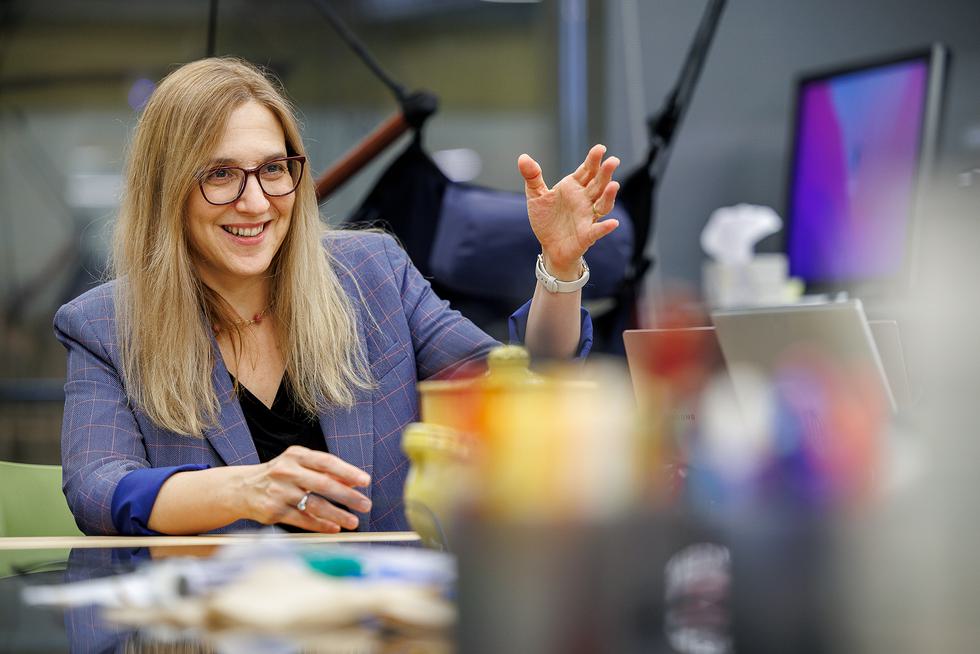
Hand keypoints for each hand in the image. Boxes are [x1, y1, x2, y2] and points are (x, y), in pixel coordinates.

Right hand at [242, 445, 371, 532]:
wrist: (242, 488)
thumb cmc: (279, 475)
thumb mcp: (298, 465)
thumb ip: (324, 471)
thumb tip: (354, 482)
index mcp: (296, 456)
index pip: (326, 462)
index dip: (347, 472)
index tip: (365, 481)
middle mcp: (286, 472)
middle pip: (323, 484)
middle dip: (348, 496)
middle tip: (366, 505)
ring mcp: (279, 492)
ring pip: (314, 505)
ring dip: (337, 515)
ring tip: (354, 522)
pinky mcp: (273, 511)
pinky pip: (302, 520)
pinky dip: (320, 525)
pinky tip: (334, 528)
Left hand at [519, 144, 620, 278]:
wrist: (549, 246)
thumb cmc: (546, 219)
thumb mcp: (536, 195)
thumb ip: (532, 176)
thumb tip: (523, 157)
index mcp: (574, 187)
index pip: (587, 170)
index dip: (594, 160)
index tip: (600, 149)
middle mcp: (585, 200)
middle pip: (598, 184)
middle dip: (605, 173)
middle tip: (613, 161)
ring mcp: (588, 217)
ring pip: (603, 204)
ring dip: (609, 196)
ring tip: (614, 185)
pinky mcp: (587, 235)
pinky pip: (598, 230)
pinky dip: (605, 227)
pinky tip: (612, 223)